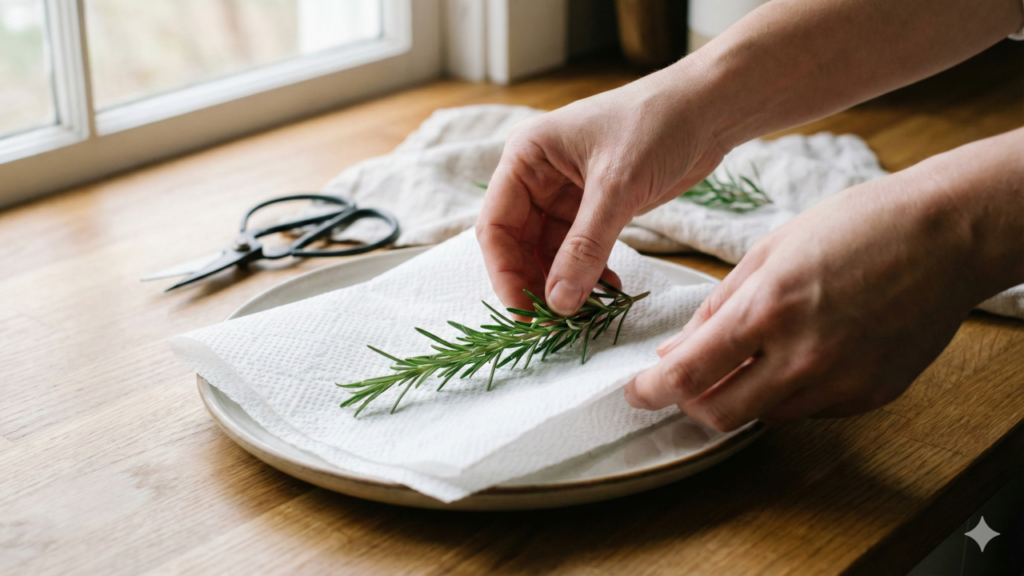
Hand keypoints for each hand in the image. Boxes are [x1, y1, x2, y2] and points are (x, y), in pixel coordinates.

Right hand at [475, 62, 726, 313]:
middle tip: (555, 322)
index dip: (505, 272)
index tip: (525, 312)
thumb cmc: (657, 124)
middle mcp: (537, 176)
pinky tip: (608, 291)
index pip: (496, 225)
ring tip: (586, 311)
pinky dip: (588, 274)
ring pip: (548, 253)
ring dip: (564, 283)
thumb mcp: (617, 187)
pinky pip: (578, 251)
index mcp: (526, 157)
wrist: (708, 108)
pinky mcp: (593, 207)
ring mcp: (564, 193)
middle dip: (535, 283)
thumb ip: (585, 248)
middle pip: (518, 244)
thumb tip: (558, 302)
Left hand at [625, 164, 1006, 430]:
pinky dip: (786, 391)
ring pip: (763, 416)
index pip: (688, 375)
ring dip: (740, 395)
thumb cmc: (855, 226)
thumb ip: (716, 308)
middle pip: (719, 415)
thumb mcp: (769, 251)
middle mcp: (802, 357)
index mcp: (767, 310)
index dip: (650, 392)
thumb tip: (674, 352)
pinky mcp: (869, 395)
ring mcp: (840, 382)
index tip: (636, 392)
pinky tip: (797, 354)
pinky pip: (808, 409)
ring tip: (747, 356)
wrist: (945, 235)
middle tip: (684, 383)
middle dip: (689, 405)